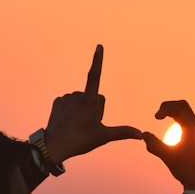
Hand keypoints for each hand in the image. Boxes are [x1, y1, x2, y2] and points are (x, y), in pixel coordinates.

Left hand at [43, 45, 141, 161]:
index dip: (98, 60)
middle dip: (96, 108)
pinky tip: (69, 121)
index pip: (95, 75)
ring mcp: (66, 98)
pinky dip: (72, 110)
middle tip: (89, 125)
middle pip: (95, 97)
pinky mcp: (58, 101)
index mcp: (89, 101)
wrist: (54, 146)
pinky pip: (70, 102)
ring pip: (82, 99)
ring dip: (84, 109)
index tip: (99, 46)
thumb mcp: (103, 137)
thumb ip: (123, 132)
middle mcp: (77, 95)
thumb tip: (140, 134)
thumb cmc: (80, 141)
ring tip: (78, 125)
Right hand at [142, 100, 194, 193]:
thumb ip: (154, 144)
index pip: (180, 106)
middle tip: (157, 117)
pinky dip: (175, 121)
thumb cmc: (186, 170)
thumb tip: (143, 134)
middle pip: (183, 107)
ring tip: (160, 119)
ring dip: (172, 114)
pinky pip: (186, 123)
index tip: (155, 118)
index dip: (165, 107)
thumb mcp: (167, 156)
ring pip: (184, 115)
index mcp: (193, 128)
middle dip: (168, 108)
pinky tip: (169, 131)